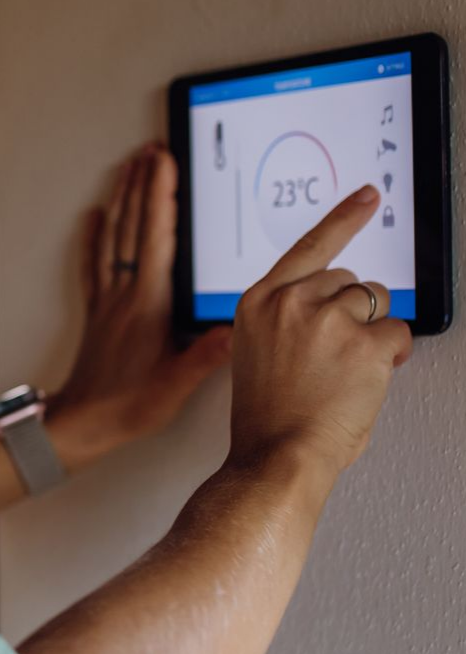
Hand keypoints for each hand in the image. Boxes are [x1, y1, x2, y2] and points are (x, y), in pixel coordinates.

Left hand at [44, 144, 231, 471]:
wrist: (81, 424)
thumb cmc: (126, 406)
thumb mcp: (177, 384)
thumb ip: (208, 355)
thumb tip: (239, 327)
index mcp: (147, 304)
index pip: (155, 237)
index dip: (160, 196)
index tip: (165, 162)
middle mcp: (124, 294)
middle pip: (133, 227)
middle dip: (143, 185)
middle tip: (150, 150)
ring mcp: (107, 301)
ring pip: (112, 238)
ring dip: (121, 200)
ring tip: (128, 168)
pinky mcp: (97, 312)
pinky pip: (94, 264)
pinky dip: (95, 236)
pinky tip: (94, 216)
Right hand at [229, 184, 411, 481]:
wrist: (276, 457)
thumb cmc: (266, 419)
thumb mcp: (257, 355)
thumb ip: (285, 321)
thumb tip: (332, 311)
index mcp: (257, 302)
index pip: (308, 247)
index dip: (343, 219)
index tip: (367, 196)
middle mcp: (289, 302)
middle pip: (348, 280)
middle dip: (353, 312)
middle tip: (337, 355)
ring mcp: (327, 319)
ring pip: (376, 302)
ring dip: (371, 334)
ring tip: (344, 372)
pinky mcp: (363, 341)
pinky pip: (397, 334)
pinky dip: (390, 358)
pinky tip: (362, 381)